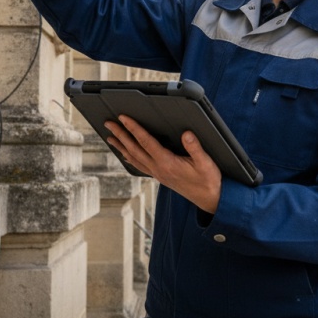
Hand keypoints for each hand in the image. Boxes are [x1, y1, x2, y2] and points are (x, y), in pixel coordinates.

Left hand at [105, 116, 221, 213]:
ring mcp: (157, 174)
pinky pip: (139, 166)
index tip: (124, 118)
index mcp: (167, 163)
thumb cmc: (208, 180)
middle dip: (121, 135)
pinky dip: (129, 158)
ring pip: (134, 158)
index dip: (134, 128)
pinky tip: (125, 154)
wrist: (209, 199)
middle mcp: (158, 169)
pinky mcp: (160, 177)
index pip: (146, 142)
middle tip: (108, 123)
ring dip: (121, 146)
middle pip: (134, 149)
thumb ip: (195, 148)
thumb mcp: (206, 163)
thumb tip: (186, 133)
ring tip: (110, 137)